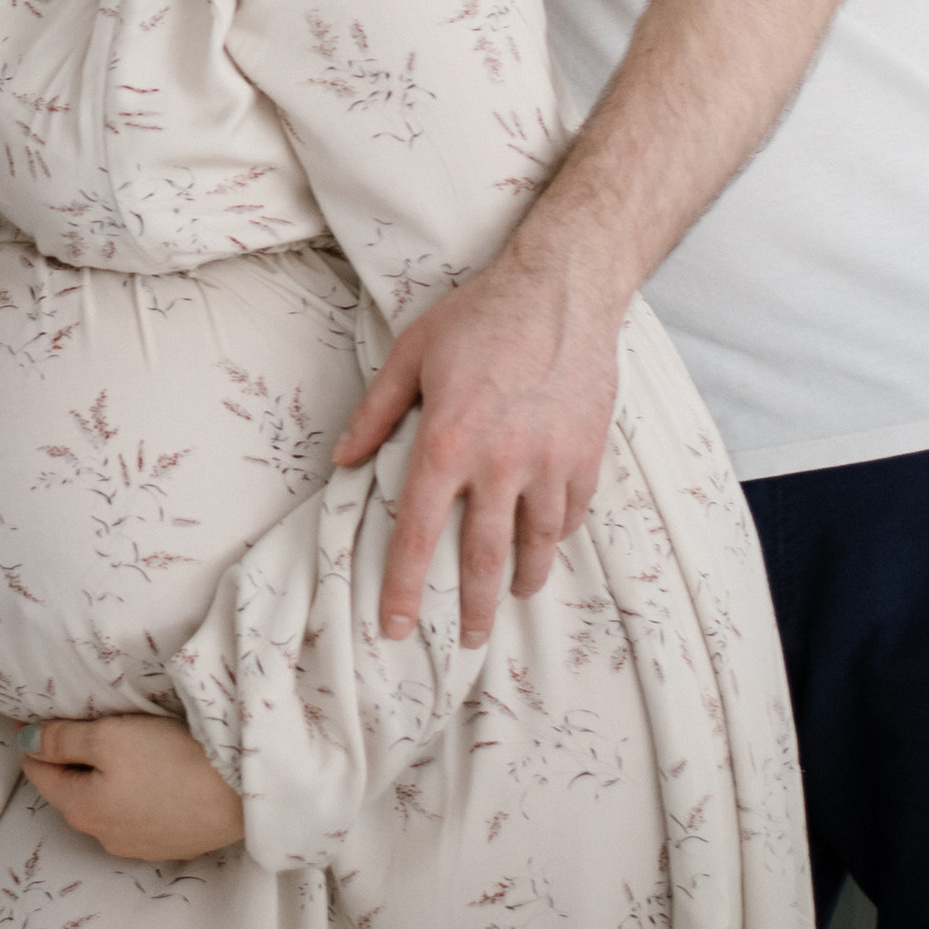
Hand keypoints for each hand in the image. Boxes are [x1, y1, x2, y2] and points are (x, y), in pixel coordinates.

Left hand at [22, 714, 245, 862]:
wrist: (242, 793)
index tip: (38, 717)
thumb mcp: (108, 737)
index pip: (39, 772)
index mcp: (80, 808)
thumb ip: (62, 739)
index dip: (34, 742)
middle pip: (72, 791)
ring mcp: (138, 845)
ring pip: (105, 806)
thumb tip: (26, 742)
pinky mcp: (170, 844)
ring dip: (104, 780)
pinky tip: (155, 775)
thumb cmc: (171, 759)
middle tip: (81, 726)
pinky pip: (138, 815)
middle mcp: (103, 835)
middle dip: (70, 761)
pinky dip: (135, 795)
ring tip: (123, 750)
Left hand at [335, 246, 619, 647]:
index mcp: (447, 442)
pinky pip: (571, 513)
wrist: (562, 288)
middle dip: (473, 608)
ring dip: (521, 579)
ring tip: (510, 597)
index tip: (397, 626)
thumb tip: (342, 461)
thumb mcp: (411, 354)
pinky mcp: (586, 454)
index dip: (404, 587)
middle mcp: (500, 463)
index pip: (417, 533)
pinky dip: (557, 535)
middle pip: (483, 557)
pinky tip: (547, 543)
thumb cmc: (479, 316)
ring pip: (536, 544)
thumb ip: (375, 413)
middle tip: (468, 640)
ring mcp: (550, 462)